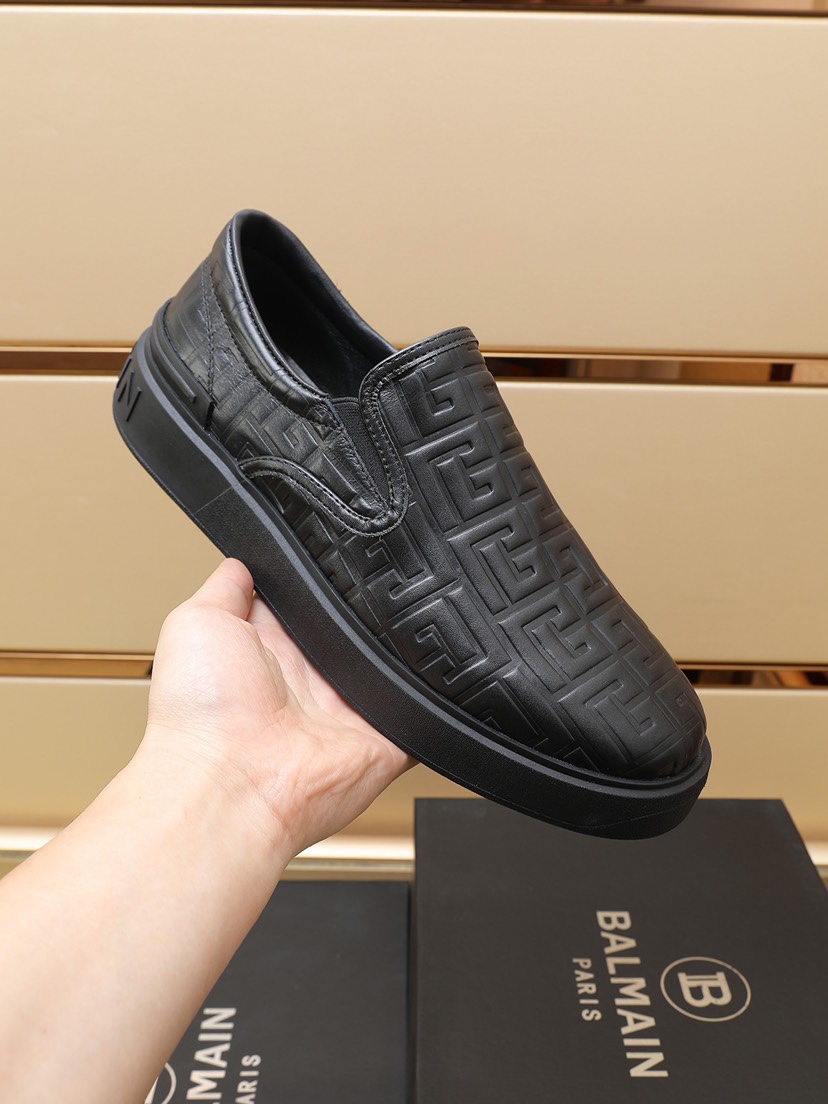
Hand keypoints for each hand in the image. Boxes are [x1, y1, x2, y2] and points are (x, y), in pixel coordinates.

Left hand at [144, 558, 412, 854]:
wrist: (230, 784)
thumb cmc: (201, 715)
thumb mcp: (197, 621)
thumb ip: (227, 586)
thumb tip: (245, 560)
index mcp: (274, 650)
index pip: (315, 604)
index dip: (330, 580)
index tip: (347, 552)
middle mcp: (314, 679)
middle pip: (362, 630)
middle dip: (373, 608)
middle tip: (382, 585)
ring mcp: (351, 710)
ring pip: (398, 666)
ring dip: (404, 647)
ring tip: (407, 622)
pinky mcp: (386, 739)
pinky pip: (426, 713)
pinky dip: (437, 697)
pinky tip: (436, 671)